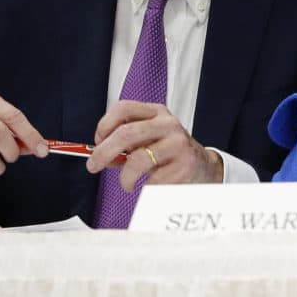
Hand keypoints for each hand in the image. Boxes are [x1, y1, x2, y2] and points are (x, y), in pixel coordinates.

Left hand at [85, 101, 222, 191]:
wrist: (203, 166)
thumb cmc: (170, 152)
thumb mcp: (150, 138)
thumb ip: (127, 143)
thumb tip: (100, 156)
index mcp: (156, 113)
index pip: (124, 108)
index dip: (104, 124)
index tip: (97, 141)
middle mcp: (168, 124)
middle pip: (127, 133)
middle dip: (104, 152)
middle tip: (94, 165)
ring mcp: (178, 144)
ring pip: (138, 161)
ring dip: (125, 178)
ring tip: (127, 184)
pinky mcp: (184, 165)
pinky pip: (153, 181)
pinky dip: (145, 188)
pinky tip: (150, 186)